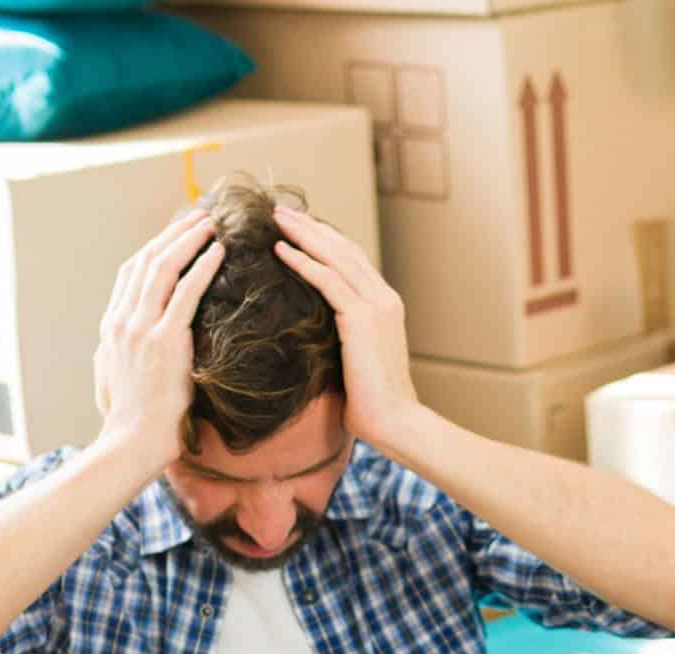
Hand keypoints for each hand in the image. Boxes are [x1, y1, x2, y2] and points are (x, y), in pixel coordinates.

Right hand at [93, 210, 224, 467]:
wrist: (131, 443)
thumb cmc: (129, 420)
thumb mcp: (113, 377)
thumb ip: (115, 352)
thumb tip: (115, 342)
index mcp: (111, 325)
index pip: (132, 272)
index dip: (155, 246)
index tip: (177, 232)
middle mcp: (121, 319)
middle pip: (146, 260)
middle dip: (173, 234)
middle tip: (199, 216)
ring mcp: (140, 328)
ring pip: (163, 267)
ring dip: (188, 240)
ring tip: (210, 224)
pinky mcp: (164, 340)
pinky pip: (185, 293)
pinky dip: (202, 267)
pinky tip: (219, 252)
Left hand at [271, 206, 428, 453]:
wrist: (397, 421)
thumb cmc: (374, 404)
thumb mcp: (356, 361)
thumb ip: (342, 338)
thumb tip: (311, 335)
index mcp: (385, 305)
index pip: (352, 261)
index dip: (324, 240)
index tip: (298, 227)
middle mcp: (384, 298)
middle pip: (343, 249)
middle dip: (311, 227)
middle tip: (282, 210)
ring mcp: (376, 306)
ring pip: (335, 256)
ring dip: (303, 234)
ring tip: (277, 218)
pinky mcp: (362, 319)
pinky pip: (327, 280)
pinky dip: (303, 261)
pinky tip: (279, 249)